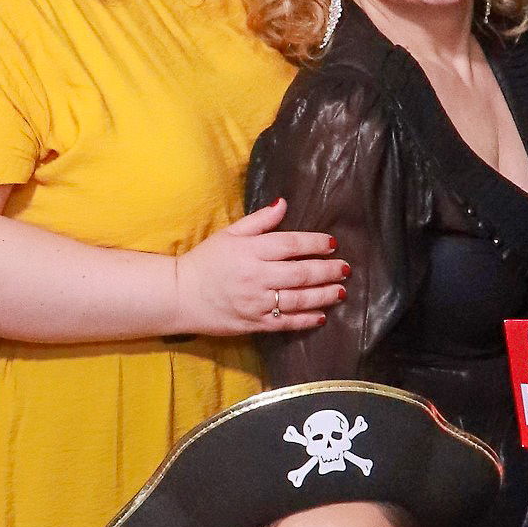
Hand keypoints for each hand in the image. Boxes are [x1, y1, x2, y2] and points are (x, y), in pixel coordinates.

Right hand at [172, 198, 347, 339]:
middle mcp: (256, 276)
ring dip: (324, 295)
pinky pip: (286, 323)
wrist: (181, 295)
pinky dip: (306, 320)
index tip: (332, 243)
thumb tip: (284, 203)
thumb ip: (259, 221)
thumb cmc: (207, 261)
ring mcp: (256, 302)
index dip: (314, 243)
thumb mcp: (230, 234)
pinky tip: (322, 315)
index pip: (290, 244)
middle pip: (300, 272)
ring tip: (341, 291)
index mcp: (250, 251)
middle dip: (327, 270)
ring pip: (298, 299)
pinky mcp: (254, 323)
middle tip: (346, 269)